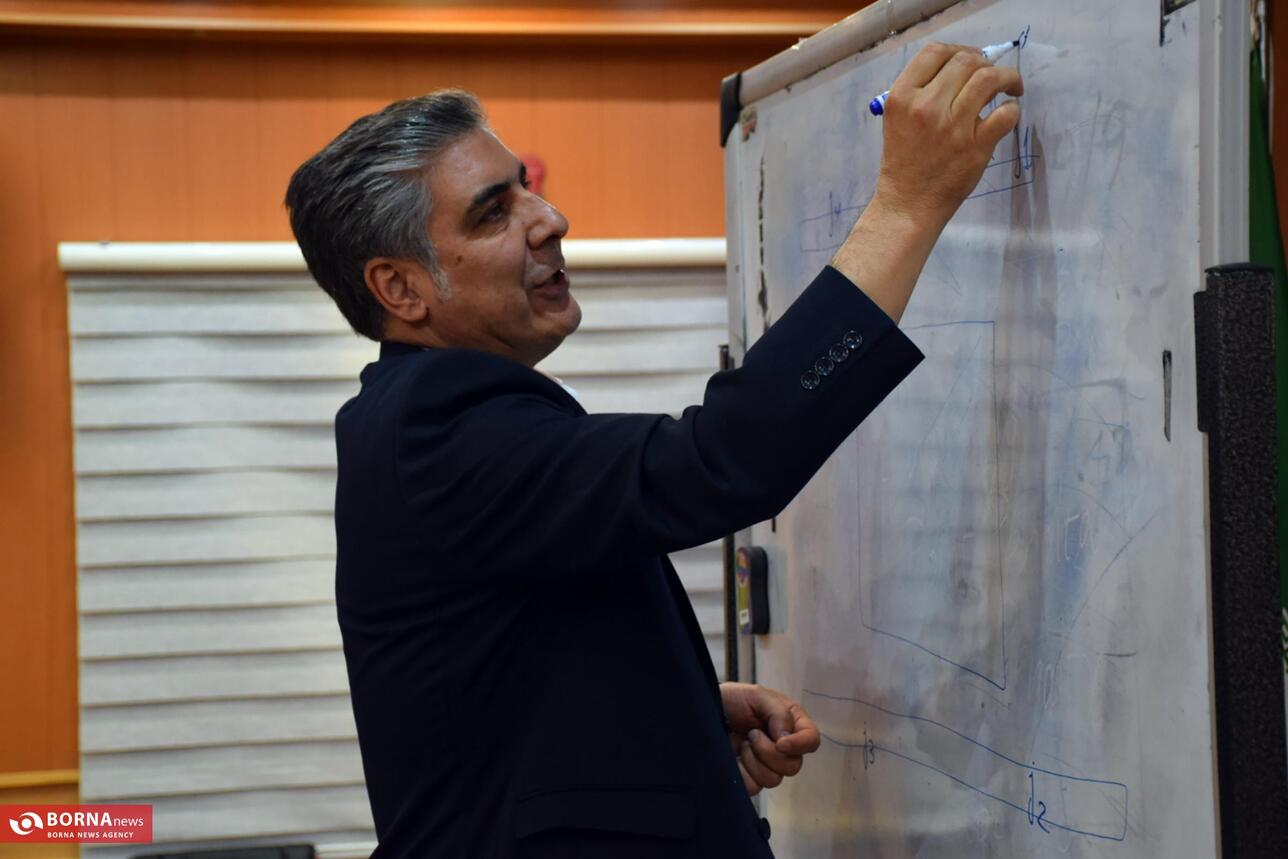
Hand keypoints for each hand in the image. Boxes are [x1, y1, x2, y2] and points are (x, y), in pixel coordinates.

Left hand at [720, 682, 820, 795]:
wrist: (704, 713)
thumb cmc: (733, 700)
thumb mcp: (757, 695)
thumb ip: (778, 713)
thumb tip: (786, 738)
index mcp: (791, 724)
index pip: (811, 740)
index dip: (800, 745)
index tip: (780, 742)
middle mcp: (784, 747)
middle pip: (793, 766)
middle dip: (769, 752)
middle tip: (751, 734)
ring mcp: (767, 766)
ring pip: (774, 779)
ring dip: (753, 760)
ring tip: (741, 743)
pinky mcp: (750, 779)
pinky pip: (754, 787)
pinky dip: (742, 772)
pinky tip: (734, 758)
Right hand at [831, 43, 1023, 322]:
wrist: (908, 205)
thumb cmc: (905, 162)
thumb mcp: (898, 120)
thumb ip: (922, 92)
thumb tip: (964, 66)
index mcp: (902, 97)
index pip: (935, 52)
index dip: (959, 50)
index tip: (970, 61)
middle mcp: (926, 106)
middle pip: (966, 61)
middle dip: (985, 63)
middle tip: (993, 77)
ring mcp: (952, 126)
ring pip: (989, 79)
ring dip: (1008, 78)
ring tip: (1011, 88)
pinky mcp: (975, 147)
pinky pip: (1005, 114)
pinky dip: (1012, 109)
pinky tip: (1007, 114)